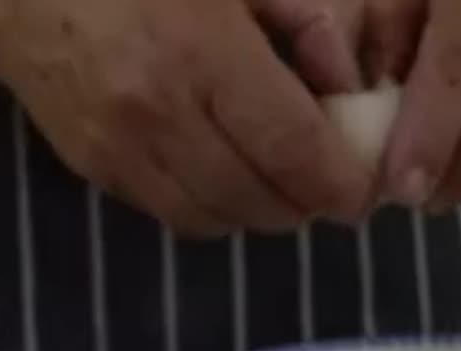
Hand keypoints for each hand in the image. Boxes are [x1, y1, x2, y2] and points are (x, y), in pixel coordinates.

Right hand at [0, 0, 376, 234]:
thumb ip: (302, 21)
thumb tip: (348, 88)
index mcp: (203, 52)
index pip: (294, 150)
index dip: (340, 183)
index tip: (364, 187)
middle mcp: (160, 114)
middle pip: (262, 200)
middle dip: (307, 203)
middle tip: (328, 181)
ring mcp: (122, 152)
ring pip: (220, 220)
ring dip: (261, 211)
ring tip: (280, 181)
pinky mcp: (96, 172)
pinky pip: (176, 216)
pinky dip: (215, 208)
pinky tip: (226, 174)